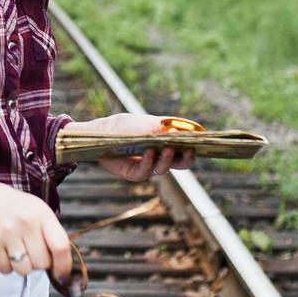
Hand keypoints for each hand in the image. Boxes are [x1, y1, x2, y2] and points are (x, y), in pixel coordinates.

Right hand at [0, 171, 72, 283]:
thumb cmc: (14, 208)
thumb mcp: (36, 211)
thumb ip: (50, 235)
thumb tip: (61, 268)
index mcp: (42, 214)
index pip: (61, 246)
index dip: (63, 266)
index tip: (61, 276)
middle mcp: (26, 222)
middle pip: (42, 264)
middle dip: (37, 264)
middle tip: (29, 252)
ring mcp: (7, 231)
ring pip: (24, 270)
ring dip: (21, 266)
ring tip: (15, 251)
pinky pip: (5, 269)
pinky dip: (5, 265)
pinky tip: (3, 251)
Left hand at [68, 113, 197, 181]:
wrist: (101, 132)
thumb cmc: (124, 126)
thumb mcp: (147, 122)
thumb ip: (164, 127)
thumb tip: (183, 130)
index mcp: (165, 145)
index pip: (184, 151)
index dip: (192, 148)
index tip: (196, 142)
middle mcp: (159, 158)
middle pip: (179, 164)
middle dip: (186, 158)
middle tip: (189, 150)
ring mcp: (147, 167)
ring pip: (163, 169)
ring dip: (167, 159)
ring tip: (167, 148)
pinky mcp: (134, 173)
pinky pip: (145, 171)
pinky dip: (149, 162)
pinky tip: (149, 152)